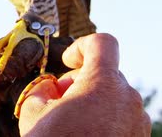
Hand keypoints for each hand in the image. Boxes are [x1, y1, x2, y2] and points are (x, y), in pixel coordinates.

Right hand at [18, 33, 150, 135]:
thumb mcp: (33, 113)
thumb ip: (41, 90)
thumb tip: (50, 88)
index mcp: (102, 84)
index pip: (102, 43)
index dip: (81, 46)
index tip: (66, 62)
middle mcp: (128, 98)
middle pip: (105, 73)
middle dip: (79, 81)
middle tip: (57, 100)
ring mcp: (138, 121)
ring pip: (113, 97)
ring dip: (90, 102)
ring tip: (68, 123)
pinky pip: (121, 118)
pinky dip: (102, 120)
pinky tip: (82, 135)